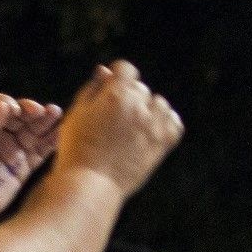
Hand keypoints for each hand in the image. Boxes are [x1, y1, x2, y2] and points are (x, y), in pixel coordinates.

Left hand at [0, 92, 61, 224]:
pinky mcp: (21, 169)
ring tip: (57, 113)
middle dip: (33, 111)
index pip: (0, 105)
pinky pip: (40, 153)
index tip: (17, 111)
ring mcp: (11, 152)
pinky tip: (60, 134)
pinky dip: (51, 143)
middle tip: (45, 111)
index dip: (11, 105)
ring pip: (32, 132)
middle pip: (20, 116)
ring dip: (45, 122)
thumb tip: (5, 104)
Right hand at [55, 61, 183, 198]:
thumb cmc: (77, 147)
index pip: (126, 68)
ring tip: (133, 126)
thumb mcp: (78, 113)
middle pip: (141, 88)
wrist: (90, 183)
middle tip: (114, 118)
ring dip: (149, 110)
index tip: (110, 90)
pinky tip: (153, 130)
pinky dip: (167, 123)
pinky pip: (175, 124)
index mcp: (116, 93)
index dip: (117, 77)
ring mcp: (153, 126)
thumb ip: (94, 88)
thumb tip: (106, 70)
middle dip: (129, 97)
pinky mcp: (162, 145)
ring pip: (160, 104)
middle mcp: (139, 106)